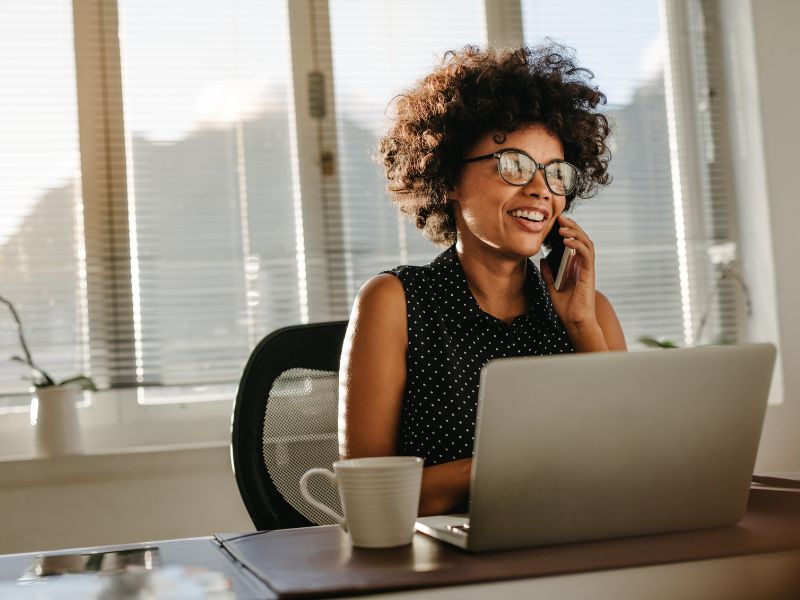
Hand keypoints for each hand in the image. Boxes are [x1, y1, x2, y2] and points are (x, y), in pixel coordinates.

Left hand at [540, 214, 598, 330]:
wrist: (574, 321)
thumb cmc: (566, 307)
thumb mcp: (551, 287)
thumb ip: (548, 273)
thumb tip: (542, 259)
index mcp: (575, 266)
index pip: (574, 242)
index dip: (567, 230)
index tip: (556, 222)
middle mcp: (583, 265)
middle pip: (581, 239)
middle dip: (572, 226)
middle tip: (560, 217)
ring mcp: (587, 268)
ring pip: (586, 242)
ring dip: (575, 232)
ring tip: (563, 226)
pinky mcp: (589, 273)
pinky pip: (586, 254)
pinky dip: (577, 245)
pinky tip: (567, 241)